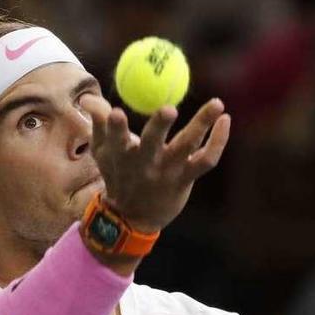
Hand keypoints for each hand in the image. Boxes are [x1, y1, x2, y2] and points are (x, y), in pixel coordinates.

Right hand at [79, 95, 230, 231]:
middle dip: (158, 126)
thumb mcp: (102, 151)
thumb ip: (99, 123)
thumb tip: (89, 98)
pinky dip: (218, 141)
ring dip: (202, 124)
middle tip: (168, 108)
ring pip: (186, 146)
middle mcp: (145, 162)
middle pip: (152, 142)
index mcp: (122, 154)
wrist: (132, 217)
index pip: (116, 139)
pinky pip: (206, 159)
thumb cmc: (117, 174)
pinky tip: (225, 120)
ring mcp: (167, 171)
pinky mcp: (185, 178)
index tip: (115, 113)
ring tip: (217, 103)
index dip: (115, 128)